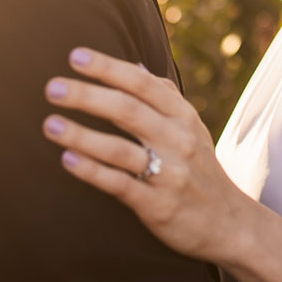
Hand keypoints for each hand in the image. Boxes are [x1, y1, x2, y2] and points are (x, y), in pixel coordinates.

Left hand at [39, 47, 250, 265]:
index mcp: (183, 116)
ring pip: (120, 149)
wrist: (231, 225)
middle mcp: (178, 140)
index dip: (108, 67)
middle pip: (128, 110)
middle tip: (52, 87)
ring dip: (82, 136)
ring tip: (50, 124)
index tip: (75, 56)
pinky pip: (121, 185)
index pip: (142, 83)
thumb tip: (135, 64)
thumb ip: (164, 96)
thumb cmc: (200, 170)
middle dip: (87, 96)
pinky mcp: (159, 206)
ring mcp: (169, 174)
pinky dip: (93, 172)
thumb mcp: (191, 128)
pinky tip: (67, 161)